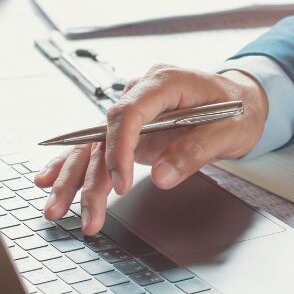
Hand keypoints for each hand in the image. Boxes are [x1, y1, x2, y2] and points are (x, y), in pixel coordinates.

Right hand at [33, 64, 267, 235]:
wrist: (244, 100)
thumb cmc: (239, 109)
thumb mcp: (229, 131)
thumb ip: (195, 151)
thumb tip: (161, 177)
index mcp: (165, 82)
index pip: (128, 113)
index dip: (119, 149)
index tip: (119, 183)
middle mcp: (142, 93)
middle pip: (103, 133)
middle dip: (87, 175)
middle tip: (82, 211)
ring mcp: (135, 112)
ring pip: (95, 145)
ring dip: (75, 178)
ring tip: (56, 210)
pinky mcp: (133, 130)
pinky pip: (98, 146)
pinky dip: (75, 165)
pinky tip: (49, 180)